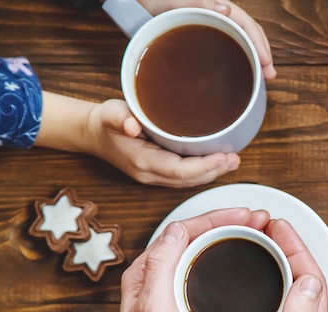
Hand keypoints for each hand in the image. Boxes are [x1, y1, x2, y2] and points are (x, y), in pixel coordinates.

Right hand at [87, 99, 240, 187]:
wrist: (92, 134)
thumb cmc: (104, 122)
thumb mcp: (110, 114)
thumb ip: (120, 119)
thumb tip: (130, 124)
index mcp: (142, 162)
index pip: (180, 170)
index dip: (205, 166)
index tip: (223, 156)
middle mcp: (150, 174)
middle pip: (189, 180)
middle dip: (214, 172)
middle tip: (235, 159)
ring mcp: (153, 177)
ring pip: (188, 182)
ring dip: (211, 174)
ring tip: (232, 162)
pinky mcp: (157, 173)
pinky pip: (183, 178)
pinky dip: (202, 173)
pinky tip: (215, 163)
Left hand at [119, 208, 270, 311]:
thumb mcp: (153, 310)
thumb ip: (160, 267)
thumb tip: (176, 229)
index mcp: (148, 272)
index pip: (184, 230)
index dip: (217, 218)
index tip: (244, 215)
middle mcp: (162, 276)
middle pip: (199, 236)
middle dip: (230, 223)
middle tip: (259, 220)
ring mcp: (179, 289)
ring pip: (209, 251)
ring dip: (234, 238)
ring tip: (259, 233)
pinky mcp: (194, 303)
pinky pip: (215, 271)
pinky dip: (233, 260)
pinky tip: (249, 259)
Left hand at [138, 0, 275, 78]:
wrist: (138, 4)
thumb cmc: (156, 0)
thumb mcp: (175, 1)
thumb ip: (199, 3)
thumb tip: (226, 10)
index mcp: (217, 7)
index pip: (247, 25)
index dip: (260, 45)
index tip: (266, 64)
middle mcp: (219, 16)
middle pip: (249, 34)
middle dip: (263, 54)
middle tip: (270, 76)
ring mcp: (213, 27)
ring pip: (241, 42)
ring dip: (254, 58)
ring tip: (262, 78)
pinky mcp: (205, 38)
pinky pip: (227, 48)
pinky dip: (238, 60)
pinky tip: (240, 74)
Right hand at [218, 218, 327, 311]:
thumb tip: (310, 280)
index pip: (313, 281)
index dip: (298, 250)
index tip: (280, 229)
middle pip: (305, 281)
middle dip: (291, 249)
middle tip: (272, 228)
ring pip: (292, 291)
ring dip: (282, 263)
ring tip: (265, 243)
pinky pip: (279, 304)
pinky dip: (270, 283)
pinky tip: (255, 278)